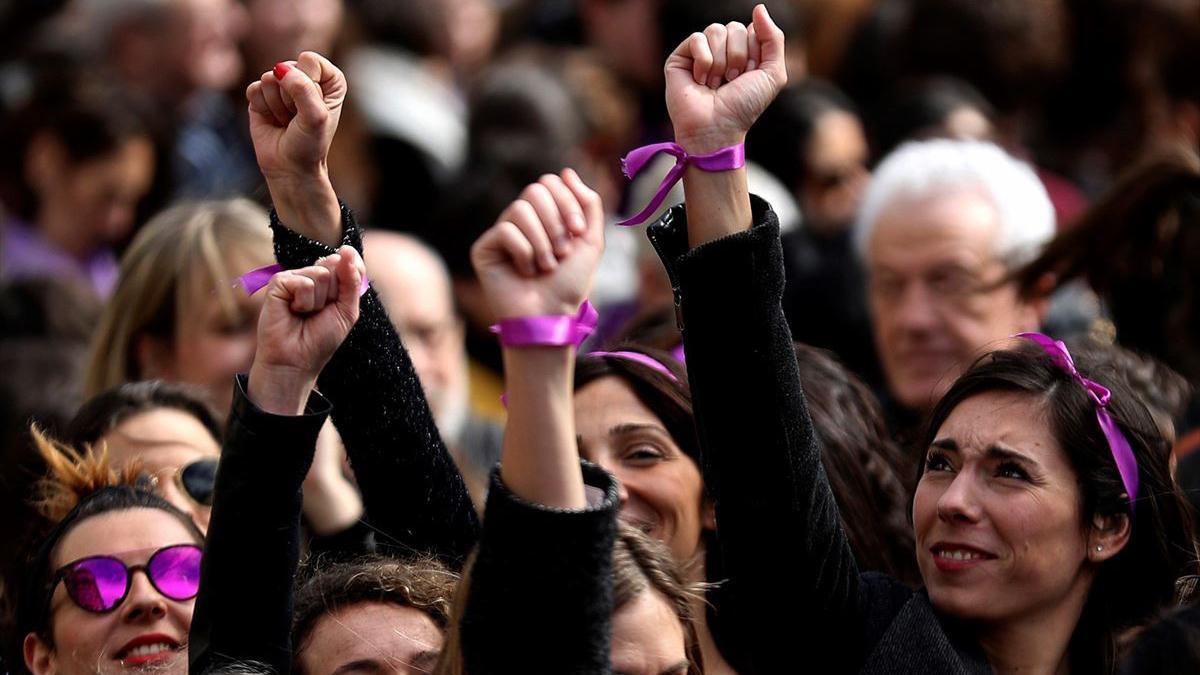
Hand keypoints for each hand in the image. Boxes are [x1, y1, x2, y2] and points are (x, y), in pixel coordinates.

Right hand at [247, 51, 344, 181]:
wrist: (290, 168)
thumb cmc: (310, 144)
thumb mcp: (316, 117)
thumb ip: (303, 90)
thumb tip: (280, 69)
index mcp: (329, 79)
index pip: (310, 61)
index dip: (309, 85)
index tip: (314, 108)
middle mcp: (306, 77)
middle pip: (288, 68)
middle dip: (291, 98)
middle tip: (298, 118)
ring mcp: (282, 85)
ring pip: (269, 78)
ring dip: (277, 106)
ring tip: (287, 121)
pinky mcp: (261, 94)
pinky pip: (254, 89)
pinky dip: (262, 108)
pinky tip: (273, 120)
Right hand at [248, 246, 364, 413]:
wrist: (296, 361)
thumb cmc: (320, 339)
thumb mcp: (347, 311)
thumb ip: (351, 280)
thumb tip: (346, 250)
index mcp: (329, 281)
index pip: (348, 261)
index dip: (351, 276)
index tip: (341, 300)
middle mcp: (311, 276)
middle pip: (335, 265)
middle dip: (334, 294)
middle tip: (320, 313)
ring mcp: (294, 278)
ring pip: (320, 274)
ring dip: (318, 302)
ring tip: (305, 314)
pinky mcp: (278, 283)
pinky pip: (303, 282)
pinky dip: (303, 301)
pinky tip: (292, 311)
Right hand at [471, 170, 603, 319]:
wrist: (551, 315)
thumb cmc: (570, 284)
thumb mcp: (591, 241)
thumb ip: (588, 204)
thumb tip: (566, 172)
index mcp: (545, 216)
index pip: (550, 183)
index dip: (567, 202)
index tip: (578, 232)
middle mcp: (521, 221)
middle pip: (535, 190)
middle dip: (555, 222)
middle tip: (562, 252)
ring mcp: (501, 234)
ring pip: (519, 209)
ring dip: (541, 241)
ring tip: (546, 266)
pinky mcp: (484, 248)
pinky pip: (505, 230)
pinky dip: (523, 252)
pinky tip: (525, 272)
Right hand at [665, 4, 786, 152]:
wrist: (717, 128)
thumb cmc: (744, 107)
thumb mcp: (772, 74)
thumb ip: (773, 38)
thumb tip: (758, 8)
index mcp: (744, 52)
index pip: (752, 29)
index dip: (755, 53)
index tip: (750, 76)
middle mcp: (721, 50)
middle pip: (735, 27)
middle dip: (738, 57)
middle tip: (731, 81)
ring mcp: (700, 53)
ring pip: (716, 30)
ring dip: (720, 62)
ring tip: (715, 83)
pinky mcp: (680, 58)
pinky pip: (697, 38)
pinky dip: (704, 61)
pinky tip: (700, 80)